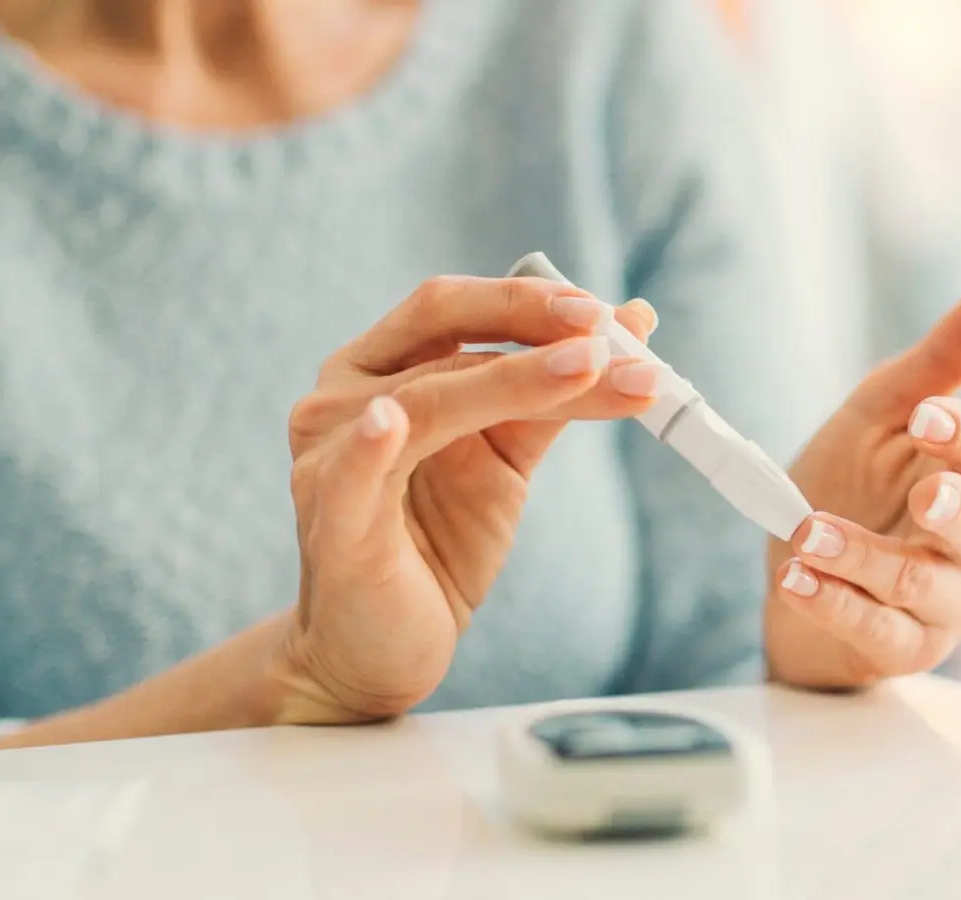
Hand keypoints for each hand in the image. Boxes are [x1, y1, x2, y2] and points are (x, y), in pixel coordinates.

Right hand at [269, 276, 657, 722]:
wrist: (381, 650)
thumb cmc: (436, 546)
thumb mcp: (504, 461)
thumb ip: (554, 397)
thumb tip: (632, 326)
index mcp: (380, 370)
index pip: (451, 308)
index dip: (526, 300)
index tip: (606, 314)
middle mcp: (342, 398)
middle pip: (440, 333)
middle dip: (527, 322)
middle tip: (603, 331)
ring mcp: (328, 456)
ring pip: (427, 399)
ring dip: (514, 381)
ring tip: (589, 370)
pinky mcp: (332, 521)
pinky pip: (353, 473)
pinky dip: (371, 445)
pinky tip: (391, 422)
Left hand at [765, 270, 960, 688]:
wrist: (798, 562)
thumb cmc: (853, 481)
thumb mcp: (883, 412)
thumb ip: (945, 358)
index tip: (926, 415)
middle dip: (958, 513)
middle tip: (924, 495)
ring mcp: (945, 602)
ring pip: (925, 586)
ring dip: (865, 559)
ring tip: (808, 534)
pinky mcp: (901, 645)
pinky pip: (877, 631)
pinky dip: (833, 605)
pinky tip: (795, 580)